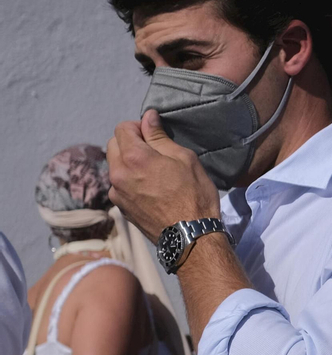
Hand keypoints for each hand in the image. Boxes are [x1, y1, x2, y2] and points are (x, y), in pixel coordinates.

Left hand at [107, 109, 220, 241]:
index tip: (155, 135)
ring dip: (129, 162)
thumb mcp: (184, 159)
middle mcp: (117, 173)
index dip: (139, 127)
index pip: (122, 128)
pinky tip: (150, 190)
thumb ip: (159, 137)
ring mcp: (116, 192)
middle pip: (113, 145)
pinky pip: (119, 184)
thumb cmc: (194, 195)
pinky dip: (130, 180)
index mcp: (133, 157)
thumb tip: (147, 117)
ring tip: (153, 173)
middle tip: (155, 152)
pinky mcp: (120, 207)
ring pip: (115, 166)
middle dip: (130, 142)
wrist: (190, 237)